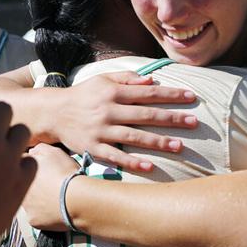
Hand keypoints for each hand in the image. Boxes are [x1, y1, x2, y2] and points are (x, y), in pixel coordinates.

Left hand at [20, 144, 77, 231]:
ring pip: (28, 200)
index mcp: (21, 170)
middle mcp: (18, 188)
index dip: (30, 165)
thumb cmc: (66, 174)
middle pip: (21, 183)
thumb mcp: (53, 152)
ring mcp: (24, 205)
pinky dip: (43, 212)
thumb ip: (38, 149)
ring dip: (36, 198)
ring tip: (53, 196)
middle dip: (32, 183)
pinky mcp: (32, 219)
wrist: (77, 199)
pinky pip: (35, 215)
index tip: (41, 169)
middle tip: (48, 184)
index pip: (19, 164)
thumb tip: (31, 152)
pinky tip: (54, 208)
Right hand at [50, 72, 197, 170]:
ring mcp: (101, 130)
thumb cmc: (83, 95)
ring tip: (179, 146)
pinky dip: (132, 162)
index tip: (191, 97)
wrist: (53, 112)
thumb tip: (151, 81)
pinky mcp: (93, 147)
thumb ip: (127, 79)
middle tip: (194, 122)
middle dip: (171, 118)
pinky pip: (115, 157)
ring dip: (158, 142)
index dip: (171, 95)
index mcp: (113, 92)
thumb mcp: (103, 80)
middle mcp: (109, 110)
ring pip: (134, 137)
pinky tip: (150, 167)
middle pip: (145, 115)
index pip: (148, 93)